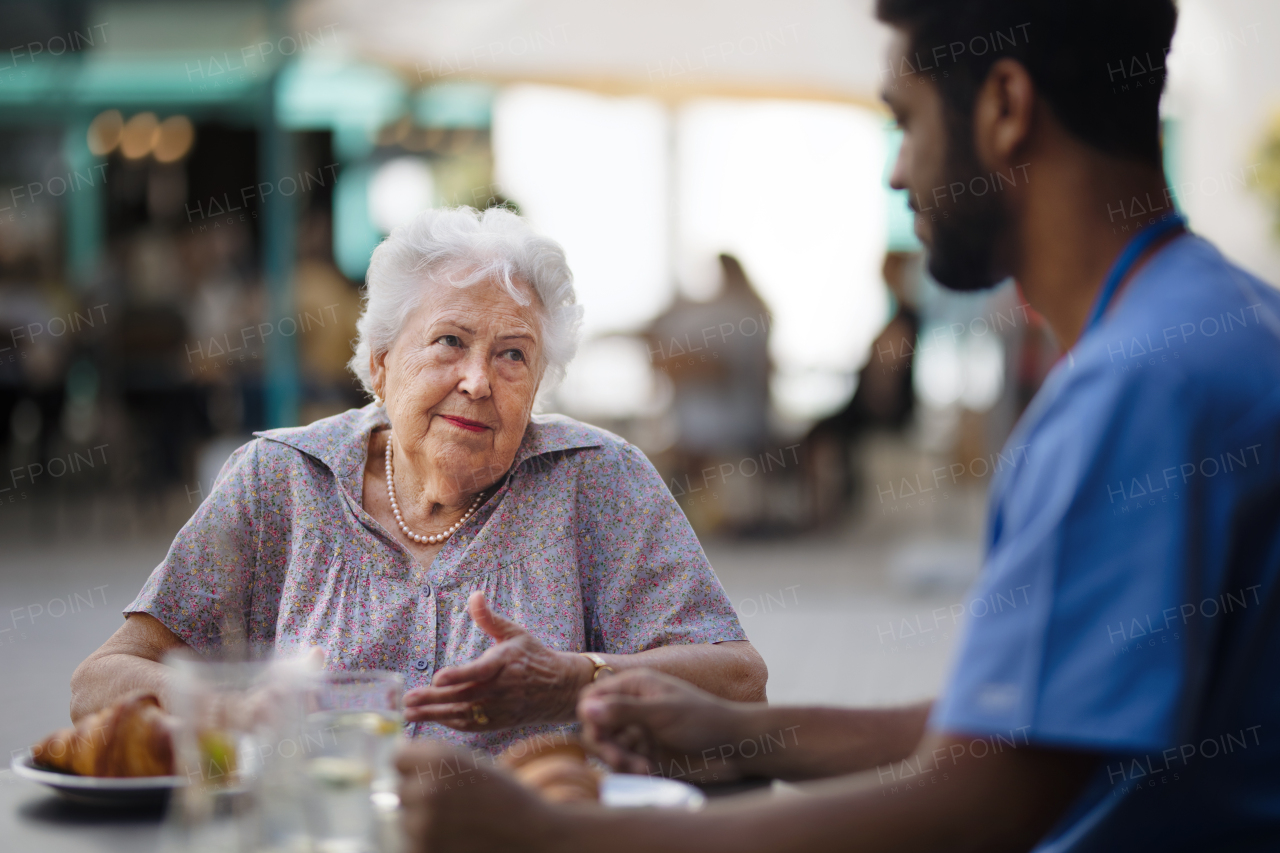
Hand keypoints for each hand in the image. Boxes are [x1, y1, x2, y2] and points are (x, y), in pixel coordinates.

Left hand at [397, 741, 555, 852]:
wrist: (532, 836)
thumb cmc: (505, 799)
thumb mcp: (471, 765)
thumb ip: (433, 760)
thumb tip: (397, 762)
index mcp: (438, 759)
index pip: (398, 759)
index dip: (414, 767)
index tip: (429, 776)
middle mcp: (425, 790)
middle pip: (399, 791)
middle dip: (418, 797)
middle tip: (451, 806)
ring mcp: (421, 827)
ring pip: (404, 821)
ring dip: (421, 823)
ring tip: (457, 826)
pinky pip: (411, 844)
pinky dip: (427, 844)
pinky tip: (455, 841)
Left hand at [404, 592, 592, 730]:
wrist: (561, 689)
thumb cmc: (534, 657)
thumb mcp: (515, 633)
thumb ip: (490, 618)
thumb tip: (474, 595)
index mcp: (506, 662)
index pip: (481, 670)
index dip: (460, 675)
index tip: (438, 678)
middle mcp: (503, 688)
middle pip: (465, 695)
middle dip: (434, 699)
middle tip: (407, 699)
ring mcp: (501, 708)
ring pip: (464, 713)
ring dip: (434, 714)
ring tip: (408, 712)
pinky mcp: (499, 722)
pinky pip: (471, 725)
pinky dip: (449, 723)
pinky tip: (429, 718)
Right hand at [578, 668, 749, 783]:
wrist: (735, 746)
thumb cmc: (704, 720)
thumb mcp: (662, 712)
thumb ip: (623, 710)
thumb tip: (585, 708)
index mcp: (634, 686)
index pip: (593, 697)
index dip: (590, 717)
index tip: (598, 736)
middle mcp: (632, 706)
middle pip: (597, 726)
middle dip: (605, 745)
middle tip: (620, 761)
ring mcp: (639, 730)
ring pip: (609, 746)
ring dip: (619, 760)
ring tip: (642, 769)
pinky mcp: (646, 752)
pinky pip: (625, 761)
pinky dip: (631, 768)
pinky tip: (649, 771)